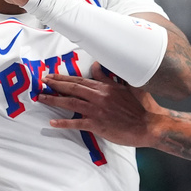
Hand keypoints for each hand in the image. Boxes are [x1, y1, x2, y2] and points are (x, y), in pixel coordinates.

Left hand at [39, 62, 160, 147]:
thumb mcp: (129, 87)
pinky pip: (76, 123)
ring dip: (54, 99)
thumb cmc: (142, 107)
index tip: (53, 76)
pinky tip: (52, 122)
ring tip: (41, 97)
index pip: (81, 80)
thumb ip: (112, 77)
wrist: (149, 125)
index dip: (65, 78)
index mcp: (106, 87)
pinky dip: (63, 122)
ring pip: (70, 103)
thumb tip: (99, 66)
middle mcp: (99, 96)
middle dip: (55, 84)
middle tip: (42, 82)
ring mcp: (97, 110)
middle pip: (72, 88)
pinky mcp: (97, 124)